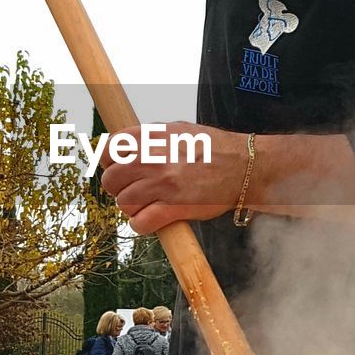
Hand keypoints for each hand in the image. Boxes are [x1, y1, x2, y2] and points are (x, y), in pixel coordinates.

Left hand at [98, 122, 248, 234]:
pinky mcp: (174, 208)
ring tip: (146, 205)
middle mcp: (155, 158)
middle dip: (118, 188)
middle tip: (132, 189)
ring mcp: (164, 184)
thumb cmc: (214, 149)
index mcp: (154, 137)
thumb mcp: (179, 130)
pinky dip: (142, 224)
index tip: (116, 167)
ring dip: (131, 207)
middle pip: (111, 179)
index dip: (109, 161)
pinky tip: (152, 219)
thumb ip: (151, 137)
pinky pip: (140, 222)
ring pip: (123, 202)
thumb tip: (124, 146)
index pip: (110, 148)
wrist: (244, 167)